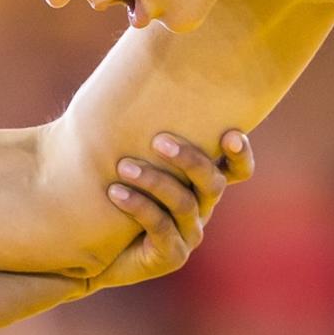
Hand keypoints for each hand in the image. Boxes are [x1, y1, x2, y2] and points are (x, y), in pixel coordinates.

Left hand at [85, 129, 253, 292]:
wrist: (93, 242)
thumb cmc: (111, 187)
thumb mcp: (125, 154)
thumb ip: (136, 129)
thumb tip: (128, 79)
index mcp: (200, 183)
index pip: (235, 170)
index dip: (240, 154)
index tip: (231, 134)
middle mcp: (201, 206)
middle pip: (211, 182)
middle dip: (188, 159)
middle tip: (158, 141)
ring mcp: (189, 233)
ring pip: (183, 203)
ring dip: (154, 181)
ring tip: (123, 167)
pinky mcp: (171, 255)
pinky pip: (161, 227)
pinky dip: (138, 206)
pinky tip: (115, 192)